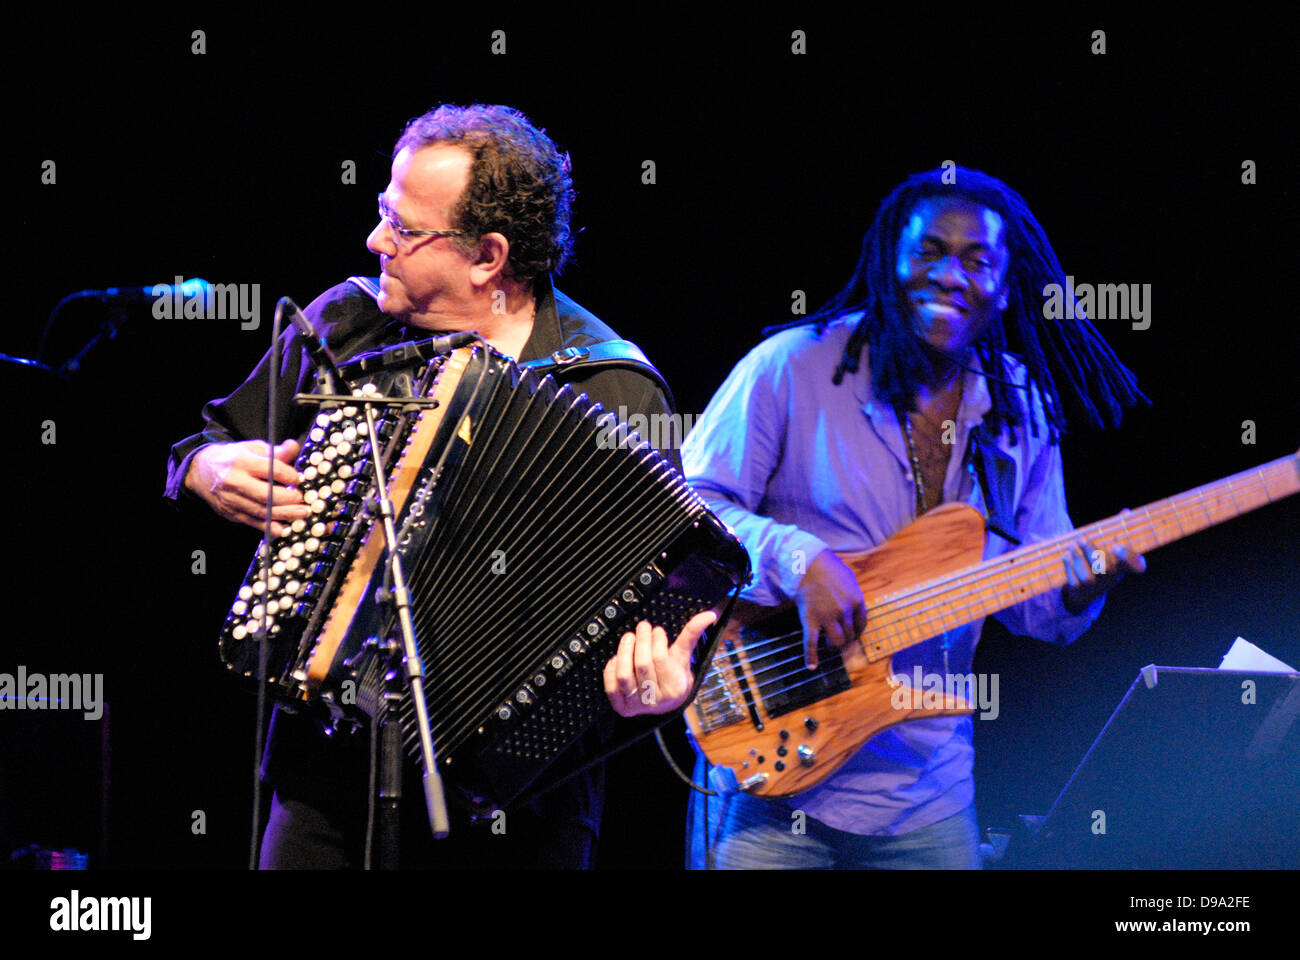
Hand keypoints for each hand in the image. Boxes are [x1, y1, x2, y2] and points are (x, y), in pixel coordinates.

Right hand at [184, 439, 310, 535]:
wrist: (201, 471)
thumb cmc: (232, 458)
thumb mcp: (252, 448)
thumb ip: (275, 451)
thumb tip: (293, 447)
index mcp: (241, 461)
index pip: (272, 470)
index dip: (290, 476)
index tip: (298, 479)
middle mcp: (235, 481)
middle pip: (266, 494)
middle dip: (288, 498)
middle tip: (301, 498)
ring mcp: (231, 499)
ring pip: (261, 511)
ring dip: (284, 514)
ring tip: (300, 513)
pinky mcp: (230, 513)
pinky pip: (253, 522)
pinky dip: (269, 527)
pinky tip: (283, 528)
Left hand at [604, 611, 717, 716]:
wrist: (666, 702)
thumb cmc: (675, 674)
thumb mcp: (683, 655)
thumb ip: (693, 634)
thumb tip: (709, 615)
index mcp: (674, 688)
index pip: (661, 659)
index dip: (656, 640)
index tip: (656, 630)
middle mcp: (656, 699)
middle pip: (642, 664)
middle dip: (641, 641)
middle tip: (642, 627)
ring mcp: (637, 706)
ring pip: (624, 675)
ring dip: (624, 651)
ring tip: (629, 637)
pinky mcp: (622, 708)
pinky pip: (610, 686)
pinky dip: (611, 669)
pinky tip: (618, 658)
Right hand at [795, 549, 867, 669]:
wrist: (807, 562)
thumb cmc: (828, 568)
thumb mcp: (848, 578)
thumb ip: (854, 594)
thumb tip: (856, 606)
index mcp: (856, 600)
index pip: (861, 624)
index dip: (857, 632)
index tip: (853, 634)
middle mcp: (844, 611)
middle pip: (849, 635)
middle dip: (845, 640)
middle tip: (839, 640)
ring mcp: (827, 616)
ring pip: (836, 641)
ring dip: (834, 646)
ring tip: (830, 646)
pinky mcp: (810, 619)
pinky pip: (812, 642)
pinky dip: (811, 656)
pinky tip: (812, 666)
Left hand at [1061, 526, 1145, 614]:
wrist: (1086, 589)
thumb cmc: (1101, 560)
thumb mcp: (1110, 546)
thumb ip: (1118, 529)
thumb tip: (1126, 511)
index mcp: (1123, 566)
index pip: (1135, 565)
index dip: (1128, 557)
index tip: (1116, 545)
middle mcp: (1112, 579)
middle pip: (1106, 569)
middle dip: (1092, 552)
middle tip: (1081, 538)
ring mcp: (1096, 588)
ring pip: (1088, 577)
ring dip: (1078, 559)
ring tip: (1071, 545)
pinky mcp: (1081, 592)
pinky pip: (1074, 582)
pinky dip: (1069, 567)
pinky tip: (1066, 555)